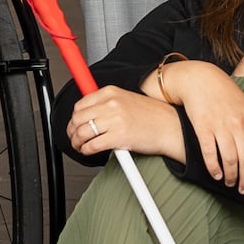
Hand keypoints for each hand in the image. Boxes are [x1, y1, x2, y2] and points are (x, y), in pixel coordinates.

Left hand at [66, 86, 185, 162]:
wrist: (171, 127)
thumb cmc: (153, 116)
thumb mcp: (128, 99)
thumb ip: (108, 103)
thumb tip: (88, 111)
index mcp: (112, 92)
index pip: (80, 103)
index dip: (75, 117)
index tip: (75, 123)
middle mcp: (111, 104)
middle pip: (77, 118)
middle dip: (72, 131)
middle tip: (75, 137)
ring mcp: (114, 120)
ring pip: (81, 133)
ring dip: (77, 142)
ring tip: (80, 146)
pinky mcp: (117, 137)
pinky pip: (91, 146)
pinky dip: (86, 151)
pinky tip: (90, 151)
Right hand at [147, 60, 243, 193]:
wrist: (201, 79)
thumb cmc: (227, 96)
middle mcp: (238, 125)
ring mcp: (220, 126)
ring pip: (229, 159)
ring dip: (231, 176)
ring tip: (230, 183)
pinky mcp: (203, 127)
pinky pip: (209, 153)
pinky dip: (213, 168)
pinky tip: (216, 174)